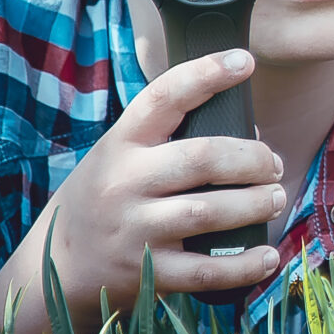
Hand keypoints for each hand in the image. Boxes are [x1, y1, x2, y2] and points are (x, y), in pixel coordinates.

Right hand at [0, 50, 286, 333]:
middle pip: (203, 158)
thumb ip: (171, 141)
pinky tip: (267, 256)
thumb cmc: (106, 196)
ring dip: (257, 204)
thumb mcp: (120, 156)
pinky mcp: (146, 272)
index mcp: (121, 144)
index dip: (206, 74)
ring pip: (210, 211)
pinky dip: (244, 265)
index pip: (164, 97)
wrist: (56, 263)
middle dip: (254, 159)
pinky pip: (205, 270)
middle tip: (275, 166)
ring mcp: (134, 230)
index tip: (246, 61)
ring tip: (276, 199)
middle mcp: (125, 183)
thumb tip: (252, 136)